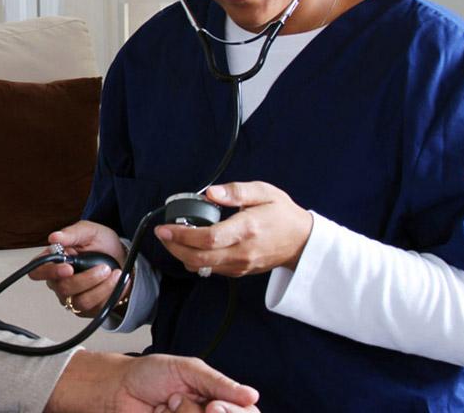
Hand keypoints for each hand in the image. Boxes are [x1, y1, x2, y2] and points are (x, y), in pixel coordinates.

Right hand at [28, 221, 127, 316]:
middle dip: (86, 279)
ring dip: (101, 287)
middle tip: (104, 267)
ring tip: (113, 273)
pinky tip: (116, 282)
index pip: (37, 271)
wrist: (122, 258)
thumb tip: (54, 237)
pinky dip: (108, 293)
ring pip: (80, 302)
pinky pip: (95, 308)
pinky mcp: (87, 309)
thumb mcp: (89, 232)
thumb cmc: (102, 244)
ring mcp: (72, 297)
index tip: (68, 268)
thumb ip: (72, 233)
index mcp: (53, 261)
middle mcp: (59, 282)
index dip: (49, 272)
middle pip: (62, 288)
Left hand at [45, 351, 258, 412]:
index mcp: (217, 398)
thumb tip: (251, 395)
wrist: (116, 387)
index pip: (245, 412)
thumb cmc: (149, 374)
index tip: (214, 406)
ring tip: (166, 405)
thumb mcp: (188, 370)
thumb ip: (219, 384)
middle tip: (179, 400)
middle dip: (198, 412)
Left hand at [154, 182, 313, 276]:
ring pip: (202, 267)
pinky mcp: (239, 272)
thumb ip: (237, 191)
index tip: (165, 227)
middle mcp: (241, 252)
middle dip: (174, 246)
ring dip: (182, 254)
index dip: (182, 235)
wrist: (302, 241)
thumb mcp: (264, 192)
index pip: (208, 238)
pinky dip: (195, 260)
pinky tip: (190, 246)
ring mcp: (240, 265)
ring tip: (173, 238)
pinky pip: (211, 270)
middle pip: (199, 257)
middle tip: (162, 233)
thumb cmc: (282, 214)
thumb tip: (211, 192)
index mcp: (246, 229)